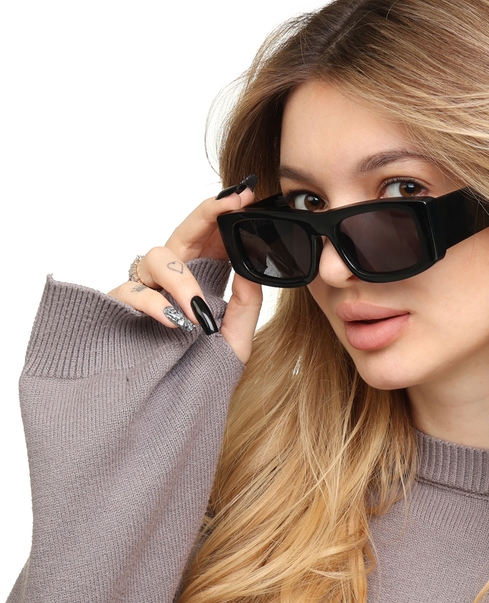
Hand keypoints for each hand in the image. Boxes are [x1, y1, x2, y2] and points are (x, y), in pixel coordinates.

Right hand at [108, 182, 262, 362]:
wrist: (176, 406)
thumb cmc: (205, 369)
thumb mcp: (237, 337)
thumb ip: (247, 303)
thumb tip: (253, 266)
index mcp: (204, 276)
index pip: (213, 235)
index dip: (226, 212)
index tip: (246, 196)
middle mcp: (175, 277)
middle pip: (184, 231)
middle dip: (207, 214)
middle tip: (231, 205)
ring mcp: (148, 290)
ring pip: (156, 256)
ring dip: (181, 278)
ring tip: (197, 309)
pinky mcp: (123, 308)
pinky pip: (132, 292)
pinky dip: (154, 304)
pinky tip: (174, 321)